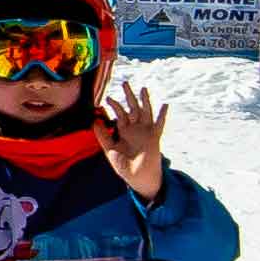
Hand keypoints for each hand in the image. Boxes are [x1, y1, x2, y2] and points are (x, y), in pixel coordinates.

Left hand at [98, 77, 168, 196]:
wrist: (138, 178)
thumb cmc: (124, 166)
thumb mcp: (110, 150)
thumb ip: (102, 136)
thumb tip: (94, 121)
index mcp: (124, 131)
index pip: (119, 114)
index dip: (114, 105)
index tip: (106, 99)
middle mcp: (135, 128)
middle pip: (132, 108)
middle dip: (129, 96)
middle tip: (125, 83)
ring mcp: (145, 131)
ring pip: (145, 112)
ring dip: (144, 100)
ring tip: (143, 88)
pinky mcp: (154, 137)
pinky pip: (159, 124)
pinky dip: (162, 115)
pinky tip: (165, 105)